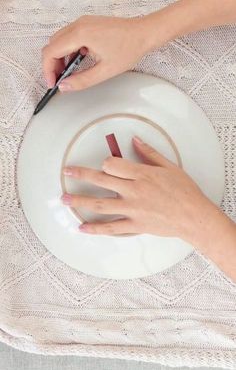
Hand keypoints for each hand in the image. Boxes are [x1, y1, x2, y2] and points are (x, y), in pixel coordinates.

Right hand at [42, 15, 152, 90]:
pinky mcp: (88, 25)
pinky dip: (68, 51)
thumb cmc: (129, 48)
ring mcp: (83, 23)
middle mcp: (79, 25)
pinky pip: (69, 37)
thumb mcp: (104, 72)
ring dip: (59, 58)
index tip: (52, 83)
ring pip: (59, 40)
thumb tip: (65, 86)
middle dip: (51, 65)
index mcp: (80, 34)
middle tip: (59, 81)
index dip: (47, 70)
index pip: (51, 52)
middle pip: (52, 45)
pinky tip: (77, 63)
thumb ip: (81, 81)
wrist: (144, 34)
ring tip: (68, 74)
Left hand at [62, 136, 213, 239]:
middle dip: (81, 175)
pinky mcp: (135, 225)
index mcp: (142, 175)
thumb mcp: (169, 167)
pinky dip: (96, 229)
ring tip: (65, 199)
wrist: (194, 216)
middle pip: (101, 181)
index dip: (106, 163)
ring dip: (80, 201)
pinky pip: (111, 228)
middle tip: (67, 172)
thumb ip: (149, 153)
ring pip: (100, 205)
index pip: (113, 165)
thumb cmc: (184, 192)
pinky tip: (82, 228)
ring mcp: (133, 209)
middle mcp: (134, 191)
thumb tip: (135, 140)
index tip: (104, 164)